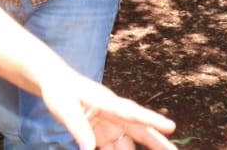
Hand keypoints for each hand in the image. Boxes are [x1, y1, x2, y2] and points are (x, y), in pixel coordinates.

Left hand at [40, 75, 177, 149]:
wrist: (55, 83)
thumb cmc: (60, 90)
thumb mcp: (64, 108)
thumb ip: (78, 129)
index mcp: (107, 102)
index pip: (132, 113)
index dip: (152, 120)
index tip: (171, 127)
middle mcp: (114, 115)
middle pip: (141, 131)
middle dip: (159, 143)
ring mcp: (110, 126)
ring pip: (128, 146)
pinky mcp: (103, 135)